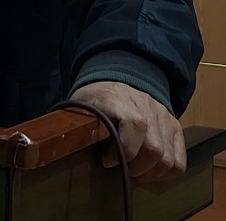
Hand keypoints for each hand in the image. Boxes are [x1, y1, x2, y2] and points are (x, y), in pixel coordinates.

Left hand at [69, 81, 185, 183]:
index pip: (135, 125)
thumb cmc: (94, 101)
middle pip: (154, 149)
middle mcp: (147, 106)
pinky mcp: (175, 127)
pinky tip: (149, 171)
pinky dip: (165, 173)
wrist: (112, 85)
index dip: (124, 150)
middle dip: (136, 168)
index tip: (107, 161)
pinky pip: (179, 161)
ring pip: (168, 159)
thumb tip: (81, 147)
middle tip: (122, 172)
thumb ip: (85, 124)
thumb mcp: (81, 107)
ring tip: (134, 173)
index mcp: (119, 98)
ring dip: (150, 174)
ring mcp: (164, 116)